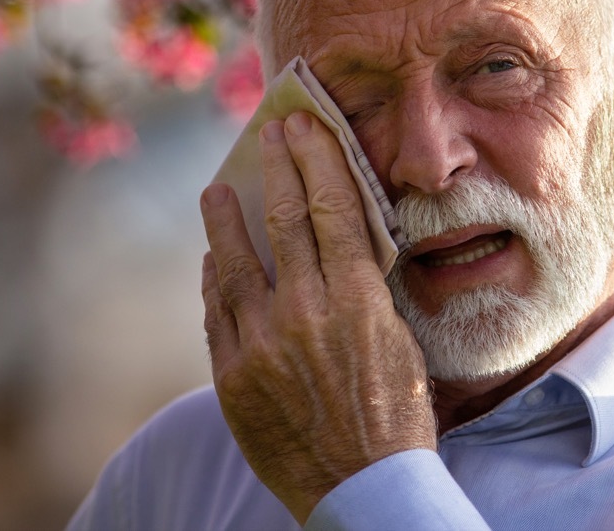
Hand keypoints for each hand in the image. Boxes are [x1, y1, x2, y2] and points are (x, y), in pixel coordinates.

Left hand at [201, 111, 437, 523]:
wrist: (362, 486)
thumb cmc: (396, 414)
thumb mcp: (400, 340)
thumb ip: (368, 290)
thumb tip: (346, 243)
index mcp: (359, 301)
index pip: (334, 209)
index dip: (318, 161)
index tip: (306, 127)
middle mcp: (307, 312)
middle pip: (286, 221)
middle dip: (279, 169)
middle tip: (270, 133)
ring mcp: (263, 344)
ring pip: (237, 263)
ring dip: (226, 220)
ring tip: (217, 189)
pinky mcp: (233, 376)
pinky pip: (218, 313)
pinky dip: (215, 280)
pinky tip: (213, 260)